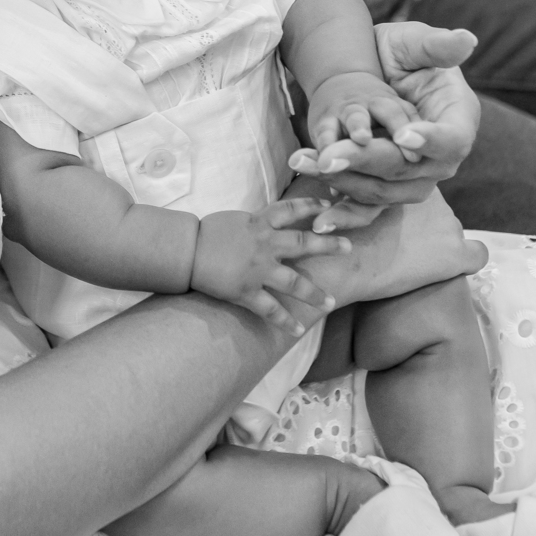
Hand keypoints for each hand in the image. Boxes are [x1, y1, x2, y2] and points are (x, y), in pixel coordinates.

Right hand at [190, 200, 348, 334]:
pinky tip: (297, 330)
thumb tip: (272, 224)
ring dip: (314, 293)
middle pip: (303, 243)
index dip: (312, 206)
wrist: (186, 250)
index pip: (291, 209)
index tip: (330, 205)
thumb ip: (257, 223)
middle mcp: (264, 244)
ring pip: (294, 282)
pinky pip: (270, 309)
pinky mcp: (246, 291)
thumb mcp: (236, 219)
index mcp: (259, 223)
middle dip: (328, 245)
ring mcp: (257, 269)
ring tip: (331, 302)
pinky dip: (285, 321)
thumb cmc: (206, 232)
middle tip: (349, 248)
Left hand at [288, 24, 479, 206]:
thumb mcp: (416, 42)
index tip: (403, 134)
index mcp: (457, 122)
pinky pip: (369, 209)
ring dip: (344, 181)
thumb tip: (467, 39)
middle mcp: (440, 159)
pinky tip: (319, 221)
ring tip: (309, 164)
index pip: (452, 139)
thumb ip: (438, 45)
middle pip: (408, 169)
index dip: (430, 140)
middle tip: (331, 156)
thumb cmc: (403, 54)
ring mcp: (414, 179)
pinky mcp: (387, 189)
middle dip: (366, 161)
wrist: (374, 73)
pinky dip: (345, 215)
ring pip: (383, 190)